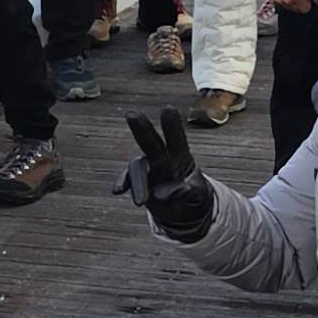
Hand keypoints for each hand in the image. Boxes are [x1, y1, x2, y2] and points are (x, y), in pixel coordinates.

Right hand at [114, 108, 208, 239]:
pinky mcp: (139, 182)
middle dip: (142, 128)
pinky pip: (129, 180)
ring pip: (138, 166)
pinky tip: (118, 190)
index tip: (168, 109)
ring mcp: (149, 169)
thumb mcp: (198, 194)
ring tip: (142, 201)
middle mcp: (162, 158)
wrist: (182, 209)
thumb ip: (188, 191)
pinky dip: (123, 183)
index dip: (172, 125)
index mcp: (181, 156)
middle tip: (132, 114)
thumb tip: (164, 192)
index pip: (177, 138)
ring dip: (138, 180)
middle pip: (151, 141)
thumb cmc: (193, 195)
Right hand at [268, 0, 315, 14]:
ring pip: (290, 8)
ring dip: (292, 3)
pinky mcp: (275, 1)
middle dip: (300, 3)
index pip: (306, 9)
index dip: (307, 3)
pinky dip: (285, 1)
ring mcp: (280, 2)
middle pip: (298, 10)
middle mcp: (288, 1)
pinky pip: (283, 5)